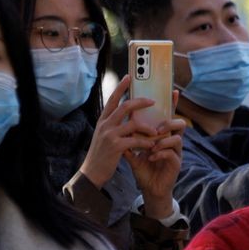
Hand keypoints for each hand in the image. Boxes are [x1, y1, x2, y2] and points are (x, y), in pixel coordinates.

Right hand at [79, 74, 161, 188]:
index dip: (120, 87)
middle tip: (153, 101)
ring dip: (147, 127)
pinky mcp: (116, 146)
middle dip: (140, 102)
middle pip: (125, 106)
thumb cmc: (101, 155)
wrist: (92, 172)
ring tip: (156, 131)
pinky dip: (146, 142)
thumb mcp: (104, 137)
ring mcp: (110, 135)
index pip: (112, 99)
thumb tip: (127, 118)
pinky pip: (135, 140)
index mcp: (103, 121)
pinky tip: (152, 145)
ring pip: (133, 123)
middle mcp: (105, 125)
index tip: (128, 76)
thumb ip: (113, 126)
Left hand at [128, 89, 185, 218]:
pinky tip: (151, 157)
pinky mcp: (176, 163)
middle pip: (179, 123)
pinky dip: (160, 153)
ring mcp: (176, 152)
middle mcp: (172, 141)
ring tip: (153, 144)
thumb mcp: (133, 151)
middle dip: (169, 122)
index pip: (168, 116)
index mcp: (163, 135)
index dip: (172, 104)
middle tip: (157, 128)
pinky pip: (172, 153)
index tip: (172, 90)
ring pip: (178, 138)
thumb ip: (129, 137)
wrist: (149, 189)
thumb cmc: (144, 168)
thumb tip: (118, 122)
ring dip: (164, 139)